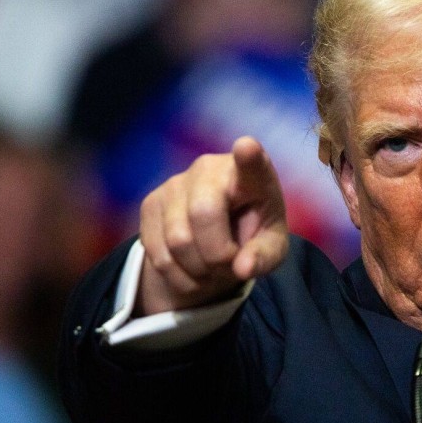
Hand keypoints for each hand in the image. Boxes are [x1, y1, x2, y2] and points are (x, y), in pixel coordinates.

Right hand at [136, 137, 288, 314]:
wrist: (217, 237)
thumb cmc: (253, 235)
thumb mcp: (270, 249)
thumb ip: (263, 257)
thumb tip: (243, 269)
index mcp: (252, 176)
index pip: (251, 162)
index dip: (248, 156)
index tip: (247, 147)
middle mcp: (210, 168)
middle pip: (203, 215)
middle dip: (218, 256)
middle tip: (230, 265)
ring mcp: (175, 183)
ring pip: (178, 240)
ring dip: (198, 271)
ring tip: (212, 268)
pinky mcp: (150, 203)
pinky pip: (158, 253)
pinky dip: (178, 275)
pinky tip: (192, 270)